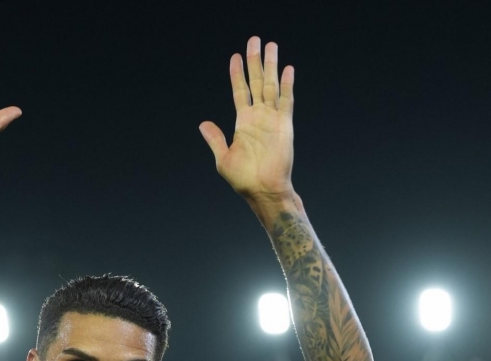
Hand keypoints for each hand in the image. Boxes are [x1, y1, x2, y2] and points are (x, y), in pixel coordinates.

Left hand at [200, 37, 293, 201]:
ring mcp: (272, 119)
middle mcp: (258, 116)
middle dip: (255, 61)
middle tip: (255, 40)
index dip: (237, 74)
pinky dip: (287, 85)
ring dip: (271, 66)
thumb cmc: (243, 178)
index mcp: (243, 122)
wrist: (263, 190)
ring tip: (271, 45)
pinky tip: (288, 69)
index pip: (240, 91)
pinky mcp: (284, 125)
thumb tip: (203, 124)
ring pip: (271, 85)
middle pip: (256, 81)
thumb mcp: (223, 158)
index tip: (235, 56)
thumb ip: (215, 138)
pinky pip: (286, 101)